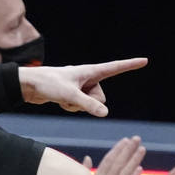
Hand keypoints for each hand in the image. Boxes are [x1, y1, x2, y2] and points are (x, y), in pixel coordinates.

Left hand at [19, 58, 147, 116]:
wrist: (29, 85)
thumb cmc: (48, 84)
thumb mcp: (70, 96)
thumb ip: (88, 105)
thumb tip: (105, 113)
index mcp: (90, 71)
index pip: (115, 68)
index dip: (130, 65)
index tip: (145, 60)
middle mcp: (88, 78)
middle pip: (101, 98)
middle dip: (89, 103)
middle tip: (71, 97)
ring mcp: (81, 87)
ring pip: (91, 105)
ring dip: (77, 107)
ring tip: (62, 98)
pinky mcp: (74, 94)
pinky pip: (81, 107)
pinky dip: (71, 107)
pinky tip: (59, 100)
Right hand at [83, 136, 145, 174]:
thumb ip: (87, 172)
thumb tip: (87, 158)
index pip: (109, 161)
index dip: (118, 150)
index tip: (126, 140)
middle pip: (118, 163)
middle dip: (127, 150)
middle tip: (137, 138)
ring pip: (125, 172)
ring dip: (133, 160)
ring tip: (142, 149)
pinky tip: (139, 169)